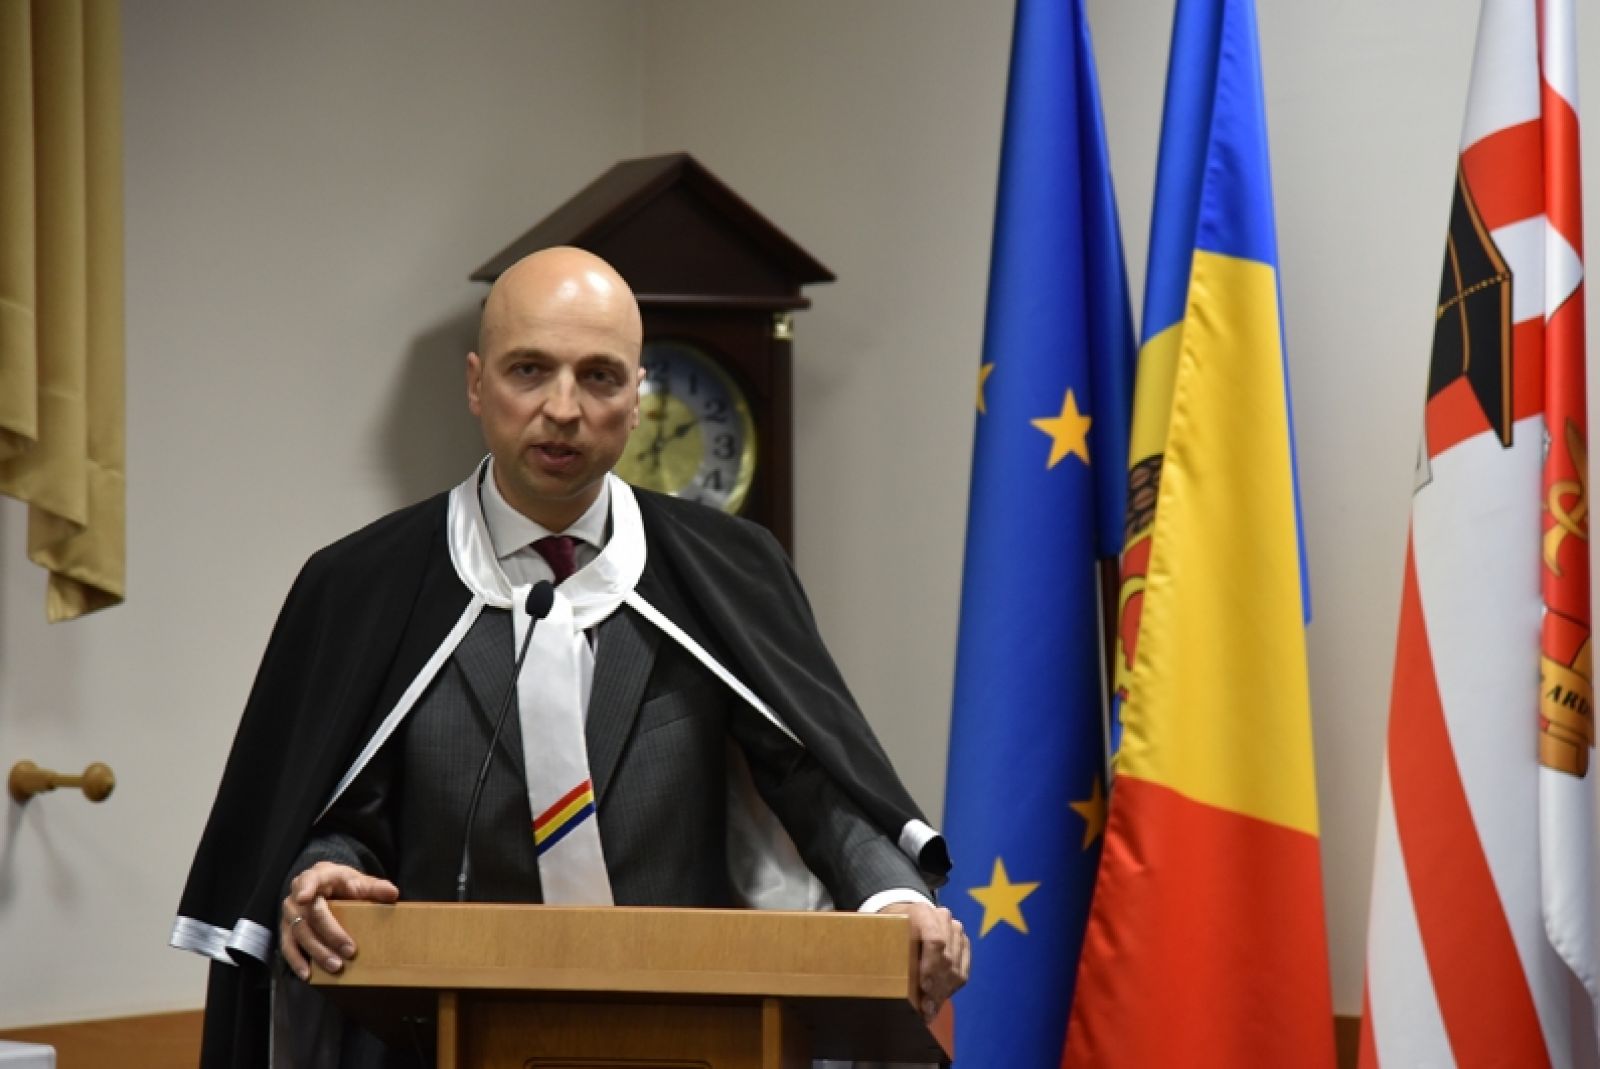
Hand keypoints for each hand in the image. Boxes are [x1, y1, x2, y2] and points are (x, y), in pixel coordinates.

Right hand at [279, 861, 398, 980]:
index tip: (304, 898)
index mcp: (318, 876)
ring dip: (318, 952)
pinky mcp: (287, 930)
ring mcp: (290, 914)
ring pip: (300, 933)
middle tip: (350, 951)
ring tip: (336, 967)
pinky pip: (288, 947)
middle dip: (330, 934)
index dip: (306, 888)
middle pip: (310, 915)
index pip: (309, 880)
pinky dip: (297, 961)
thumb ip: (375, 887)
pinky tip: (307, 974)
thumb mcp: (360, 881)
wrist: (327, 887)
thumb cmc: (344, 884)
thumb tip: (392, 893)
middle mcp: (297, 895)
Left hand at [879, 902, 969, 1020]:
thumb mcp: (884, 933)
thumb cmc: (891, 929)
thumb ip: (886, 951)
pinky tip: (936, 1003)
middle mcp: (944, 919)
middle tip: (924, 1009)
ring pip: (957, 969)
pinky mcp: (964, 945)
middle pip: (947, 958)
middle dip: (936, 988)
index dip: (931, 966)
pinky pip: (963, 972)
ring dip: (942, 994)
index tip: (923, 987)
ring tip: (928, 1012)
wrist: (906, 916)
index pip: (935, 941)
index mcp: (922, 912)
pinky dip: (950, 990)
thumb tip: (883, 982)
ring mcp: (956, 931)